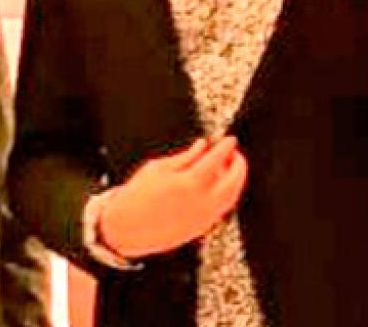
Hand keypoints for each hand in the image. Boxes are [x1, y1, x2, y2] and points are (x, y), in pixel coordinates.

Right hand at [99, 136, 246, 258]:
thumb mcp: (157, 168)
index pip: (217, 159)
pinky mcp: (204, 227)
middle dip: (239, 164)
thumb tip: (201, 146)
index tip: (229, 140)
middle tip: (234, 154)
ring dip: (236, 180)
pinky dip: (227, 194)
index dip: (226, 147)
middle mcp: (202, 201)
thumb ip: (185, 156)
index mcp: (189, 182)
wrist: (128, 225)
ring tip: (227, 169)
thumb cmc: (137, 197)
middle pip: (235, 180)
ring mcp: (205, 216)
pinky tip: (218, 186)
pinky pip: (223, 207)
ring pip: (233, 196)